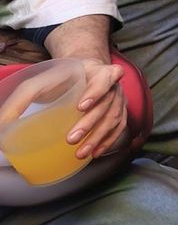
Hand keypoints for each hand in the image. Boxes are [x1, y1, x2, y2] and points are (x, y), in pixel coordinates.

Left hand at [0, 60, 125, 159]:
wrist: (83, 74)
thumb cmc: (61, 79)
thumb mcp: (40, 82)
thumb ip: (21, 100)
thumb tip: (1, 126)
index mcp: (98, 71)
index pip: (104, 79)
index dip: (96, 92)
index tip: (81, 106)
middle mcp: (114, 85)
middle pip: (107, 104)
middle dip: (90, 124)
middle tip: (71, 139)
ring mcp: (119, 100)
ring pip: (114, 119)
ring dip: (98, 137)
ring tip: (80, 152)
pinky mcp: (119, 113)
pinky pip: (119, 128)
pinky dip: (108, 141)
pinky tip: (95, 152)